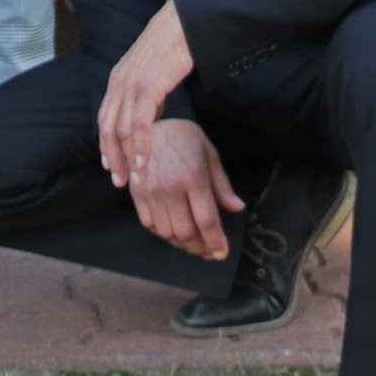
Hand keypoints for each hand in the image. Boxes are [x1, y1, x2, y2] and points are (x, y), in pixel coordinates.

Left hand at [96, 1, 194, 194]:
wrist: (183, 24)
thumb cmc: (173, 48)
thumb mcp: (152, 73)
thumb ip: (146, 94)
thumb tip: (149, 116)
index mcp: (118, 79)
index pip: (105, 118)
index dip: (105, 145)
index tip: (110, 166)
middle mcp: (119, 82)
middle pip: (108, 128)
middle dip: (112, 157)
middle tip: (119, 181)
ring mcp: (132, 84)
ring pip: (121, 130)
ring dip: (127, 158)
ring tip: (134, 179)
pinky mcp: (148, 87)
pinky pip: (139, 124)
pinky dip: (140, 146)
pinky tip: (143, 162)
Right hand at [127, 118, 242, 260]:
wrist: (147, 122)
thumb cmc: (183, 137)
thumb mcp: (209, 154)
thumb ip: (222, 185)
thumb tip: (238, 208)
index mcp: (193, 176)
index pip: (206, 220)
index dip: (216, 242)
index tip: (222, 252)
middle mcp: (170, 187)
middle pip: (186, 232)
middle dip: (200, 247)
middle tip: (209, 248)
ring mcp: (151, 191)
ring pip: (168, 233)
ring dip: (182, 244)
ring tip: (193, 241)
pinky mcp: (136, 193)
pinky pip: (150, 225)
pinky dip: (163, 233)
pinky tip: (174, 229)